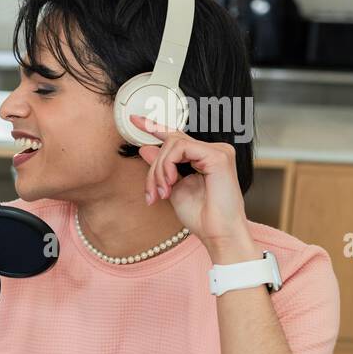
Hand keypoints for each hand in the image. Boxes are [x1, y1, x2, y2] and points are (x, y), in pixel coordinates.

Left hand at [131, 114, 256, 259]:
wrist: (217, 233)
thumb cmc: (201, 216)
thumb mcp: (172, 188)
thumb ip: (161, 168)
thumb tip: (145, 148)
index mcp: (204, 157)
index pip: (177, 137)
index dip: (154, 127)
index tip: (134, 120)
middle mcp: (213, 151)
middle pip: (170, 143)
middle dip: (154, 168)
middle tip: (152, 192)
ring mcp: (218, 151)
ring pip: (172, 144)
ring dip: (159, 170)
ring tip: (162, 192)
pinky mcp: (218, 155)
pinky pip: (181, 148)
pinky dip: (168, 166)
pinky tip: (171, 182)